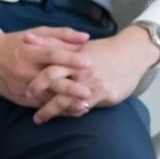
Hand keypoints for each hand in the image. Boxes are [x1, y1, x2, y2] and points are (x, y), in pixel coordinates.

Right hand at [0, 27, 92, 107]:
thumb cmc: (17, 42)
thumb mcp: (37, 34)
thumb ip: (62, 35)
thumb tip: (86, 37)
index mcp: (30, 52)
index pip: (52, 55)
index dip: (70, 59)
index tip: (88, 63)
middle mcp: (25, 70)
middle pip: (50, 81)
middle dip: (69, 88)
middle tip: (88, 92)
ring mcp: (21, 87)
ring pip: (46, 98)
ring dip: (65, 104)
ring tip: (84, 107)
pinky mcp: (19, 98)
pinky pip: (39, 106)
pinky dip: (55, 110)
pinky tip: (70, 112)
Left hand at [23, 26, 159, 123]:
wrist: (132, 53)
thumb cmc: (102, 49)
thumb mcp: (77, 44)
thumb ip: (52, 43)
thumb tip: (27, 38)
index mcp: (75, 60)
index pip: (51, 72)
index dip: (37, 84)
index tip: (27, 93)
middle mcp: (84, 74)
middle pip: (60, 93)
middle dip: (46, 108)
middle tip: (36, 118)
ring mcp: (96, 86)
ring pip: (73, 104)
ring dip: (58, 114)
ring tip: (47, 120)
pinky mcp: (108, 96)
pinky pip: (88, 108)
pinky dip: (76, 112)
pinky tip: (69, 115)